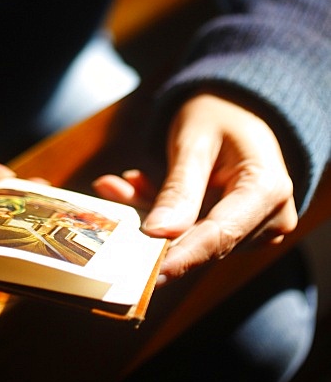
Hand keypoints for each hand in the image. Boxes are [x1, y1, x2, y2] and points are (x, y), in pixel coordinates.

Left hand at [92, 93, 297, 281]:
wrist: (236, 109)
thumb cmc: (217, 115)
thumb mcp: (193, 142)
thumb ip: (178, 188)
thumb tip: (156, 234)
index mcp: (267, 189)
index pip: (220, 234)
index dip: (182, 255)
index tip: (149, 273)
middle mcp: (271, 217)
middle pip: (205, 241)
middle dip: (154, 228)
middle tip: (110, 207)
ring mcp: (257, 229)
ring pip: (193, 240)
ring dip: (151, 216)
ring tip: (113, 186)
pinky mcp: (238, 232)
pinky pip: (194, 233)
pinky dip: (162, 213)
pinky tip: (134, 186)